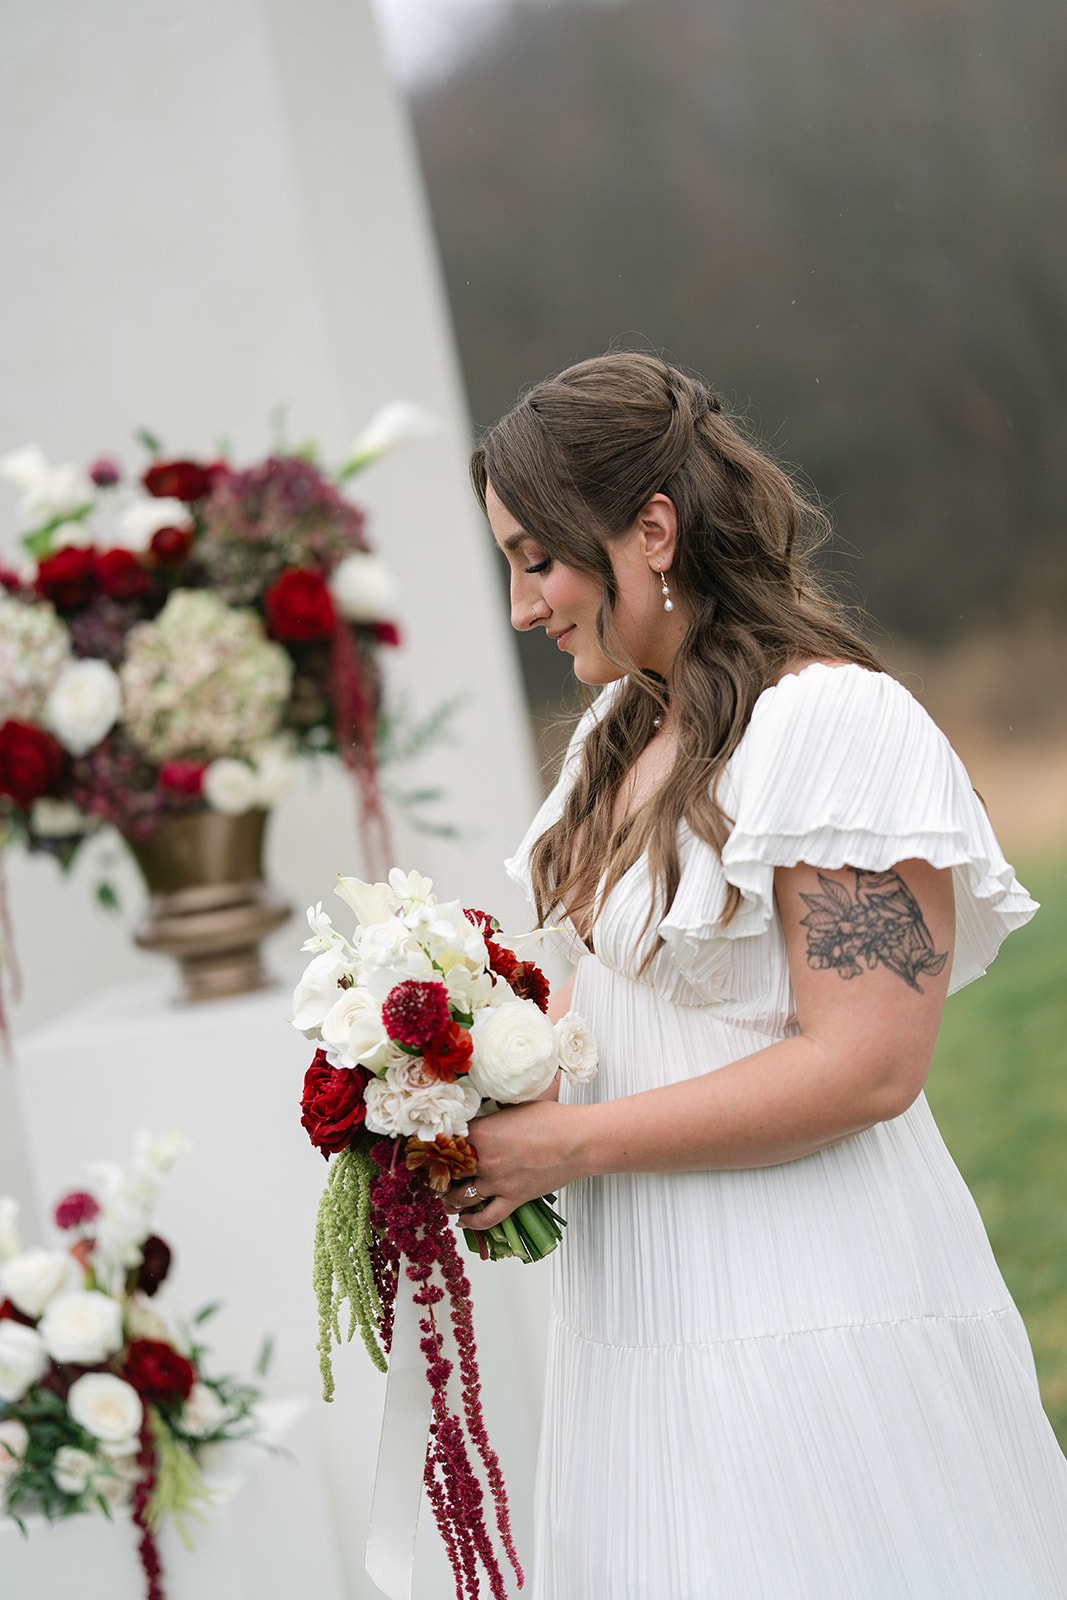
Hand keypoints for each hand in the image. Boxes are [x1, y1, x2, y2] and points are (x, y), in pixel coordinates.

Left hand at [442, 1099, 582, 1229]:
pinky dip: (472, 1222)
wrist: (578, 1141)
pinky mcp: (513, 1199)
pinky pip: (486, 1218)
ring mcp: (498, 1182)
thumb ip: (494, 1115)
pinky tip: (464, 1221)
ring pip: (462, 1196)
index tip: (433, 1147)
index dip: (437, 1144)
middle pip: (449, 1171)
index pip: (446, 1140)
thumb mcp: (515, 1106)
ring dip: (450, 1198)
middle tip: (437, 1174)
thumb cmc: (552, 1119)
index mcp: (481, 1132)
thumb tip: (485, 1115)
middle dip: (440, 1173)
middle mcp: (484, 1160)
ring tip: (446, 1197)